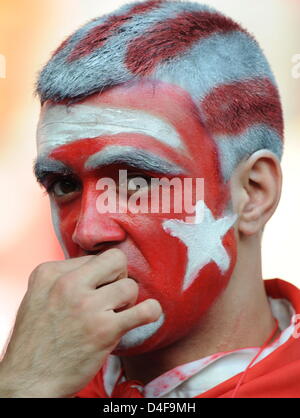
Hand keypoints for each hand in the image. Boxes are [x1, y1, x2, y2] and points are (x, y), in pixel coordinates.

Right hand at [0, 249, 161, 397]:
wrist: (29, 380)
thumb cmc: (36, 339)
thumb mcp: (38, 295)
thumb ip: (63, 277)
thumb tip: (97, 265)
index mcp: (49, 273)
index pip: (93, 257)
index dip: (99, 276)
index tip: (92, 293)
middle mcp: (67, 285)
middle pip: (116, 260)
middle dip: (119, 276)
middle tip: (112, 297)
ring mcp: (87, 306)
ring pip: (131, 286)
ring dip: (128, 302)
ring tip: (114, 315)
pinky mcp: (104, 330)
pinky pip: (145, 310)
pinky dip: (151, 312)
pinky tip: (148, 315)